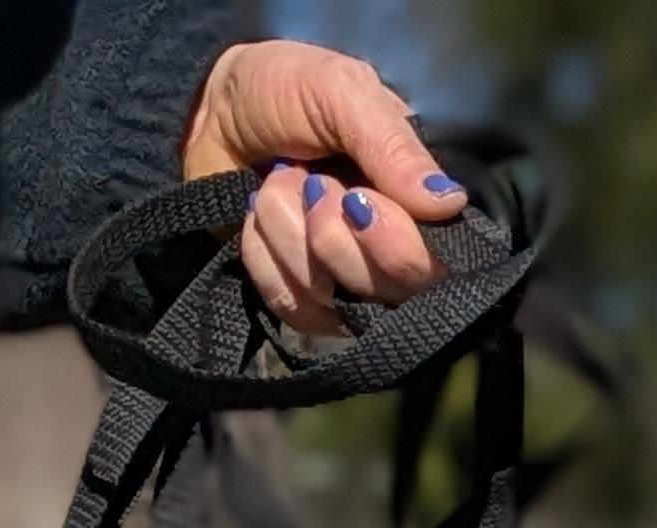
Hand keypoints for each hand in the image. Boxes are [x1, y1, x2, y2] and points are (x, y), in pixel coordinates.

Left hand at [181, 41, 469, 339]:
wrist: (207, 113)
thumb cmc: (280, 90)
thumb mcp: (340, 91)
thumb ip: (393, 144)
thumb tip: (449, 204)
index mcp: (415, 201)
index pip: (435, 264)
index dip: (397, 246)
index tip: (356, 198)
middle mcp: (389, 250)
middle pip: (389, 294)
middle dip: (332, 236)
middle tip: (309, 182)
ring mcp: (345, 282)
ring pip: (334, 304)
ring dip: (289, 237)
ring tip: (277, 183)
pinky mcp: (302, 301)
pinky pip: (293, 308)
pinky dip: (264, 258)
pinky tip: (257, 217)